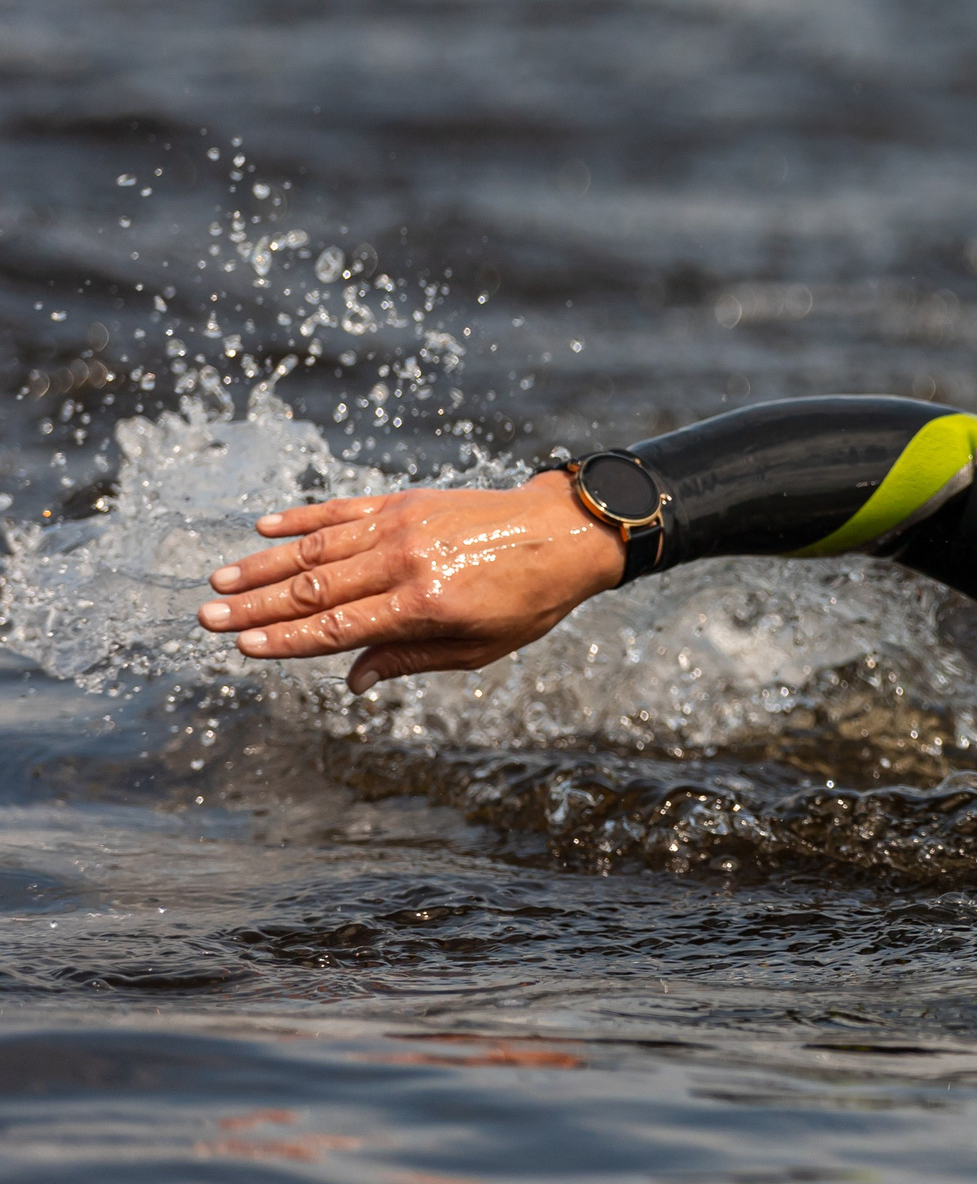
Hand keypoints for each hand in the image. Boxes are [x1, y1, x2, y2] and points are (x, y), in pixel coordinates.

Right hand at [196, 472, 627, 694]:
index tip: (242, 646)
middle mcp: (406, 561)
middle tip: (206, 617)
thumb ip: (410, 660)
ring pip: (318, 547)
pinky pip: (344, 511)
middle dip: (256, 606)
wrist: (564, 532)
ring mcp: (403, 525)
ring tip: (220, 579)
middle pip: (315, 587)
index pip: (339, 626)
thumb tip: (353, 682)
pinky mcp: (407, 501)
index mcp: (424, 604)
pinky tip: (264, 527)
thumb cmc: (527, 601)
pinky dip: (302, 519)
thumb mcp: (479, 648)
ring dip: (264, 564)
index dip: (287, 639)